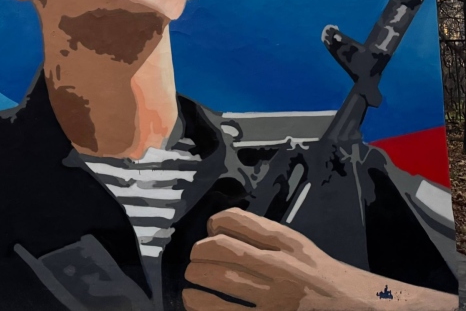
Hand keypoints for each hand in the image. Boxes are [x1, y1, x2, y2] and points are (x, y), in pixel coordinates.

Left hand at [182, 208, 457, 310]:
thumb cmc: (335, 284)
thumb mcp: (304, 252)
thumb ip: (269, 242)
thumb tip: (221, 233)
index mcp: (290, 244)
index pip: (239, 222)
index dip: (215, 224)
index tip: (208, 232)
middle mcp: (282, 268)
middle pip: (221, 251)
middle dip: (197, 257)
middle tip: (191, 265)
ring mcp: (278, 300)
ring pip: (220, 285)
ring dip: (195, 286)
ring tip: (189, 289)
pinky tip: (198, 309)